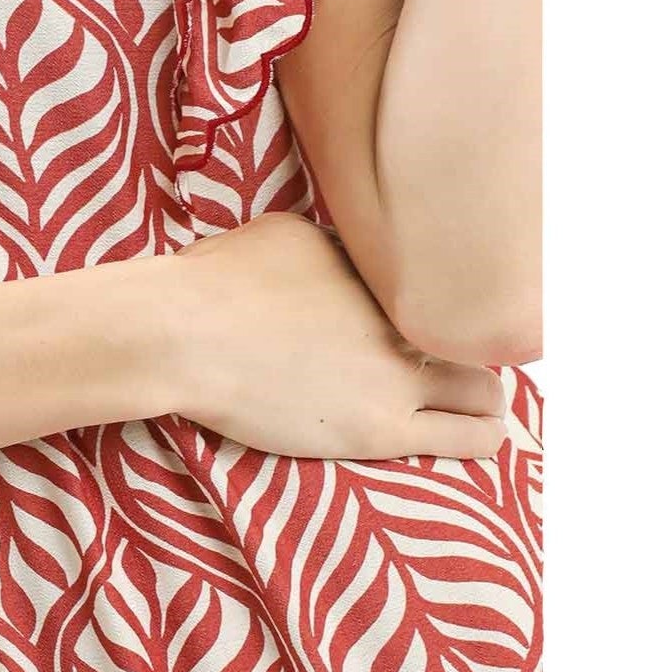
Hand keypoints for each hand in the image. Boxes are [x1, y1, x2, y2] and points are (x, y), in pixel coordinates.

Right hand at [161, 212, 510, 460]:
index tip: (441, 315)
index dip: (447, 302)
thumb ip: (337, 247)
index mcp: (377, 267)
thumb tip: (354, 255)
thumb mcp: (285, 234)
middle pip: (476, 334)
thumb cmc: (214, 280)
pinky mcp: (382, 429)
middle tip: (459, 359)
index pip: (444, 283)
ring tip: (475, 402)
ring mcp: (396, 374)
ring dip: (483, 393)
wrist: (184, 335)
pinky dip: (481, 433)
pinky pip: (468, 437)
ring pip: (486, 389)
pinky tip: (481, 433)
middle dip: (473, 345)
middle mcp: (399, 316)